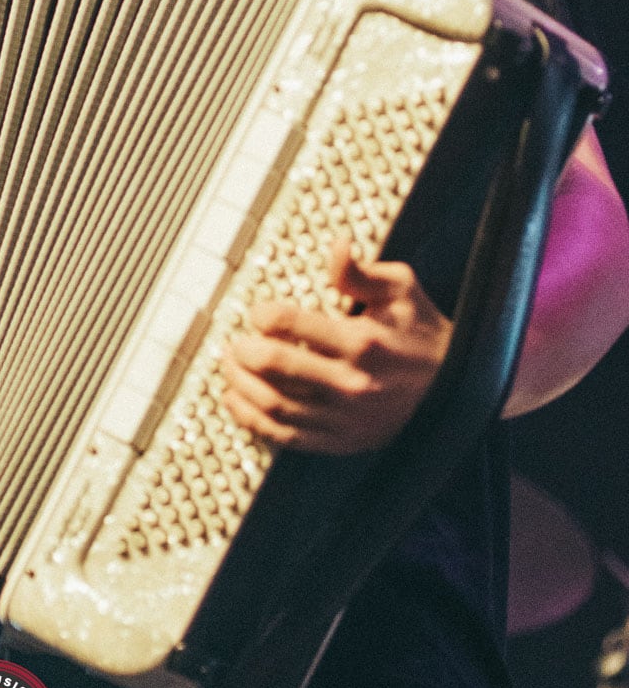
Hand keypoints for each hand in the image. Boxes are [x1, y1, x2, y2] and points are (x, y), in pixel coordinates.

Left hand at [220, 237, 452, 454]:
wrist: (460, 390)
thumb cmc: (423, 332)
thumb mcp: (403, 289)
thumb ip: (361, 272)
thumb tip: (336, 246)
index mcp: (364, 341)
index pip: (294, 325)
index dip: (265, 315)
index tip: (256, 312)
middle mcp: (352, 382)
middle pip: (277, 366)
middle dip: (245, 351)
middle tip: (233, 341)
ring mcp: (346, 418)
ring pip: (276, 404)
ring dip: (242, 385)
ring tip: (228, 366)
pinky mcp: (343, 441)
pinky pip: (287, 436)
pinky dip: (254, 420)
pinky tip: (236, 401)